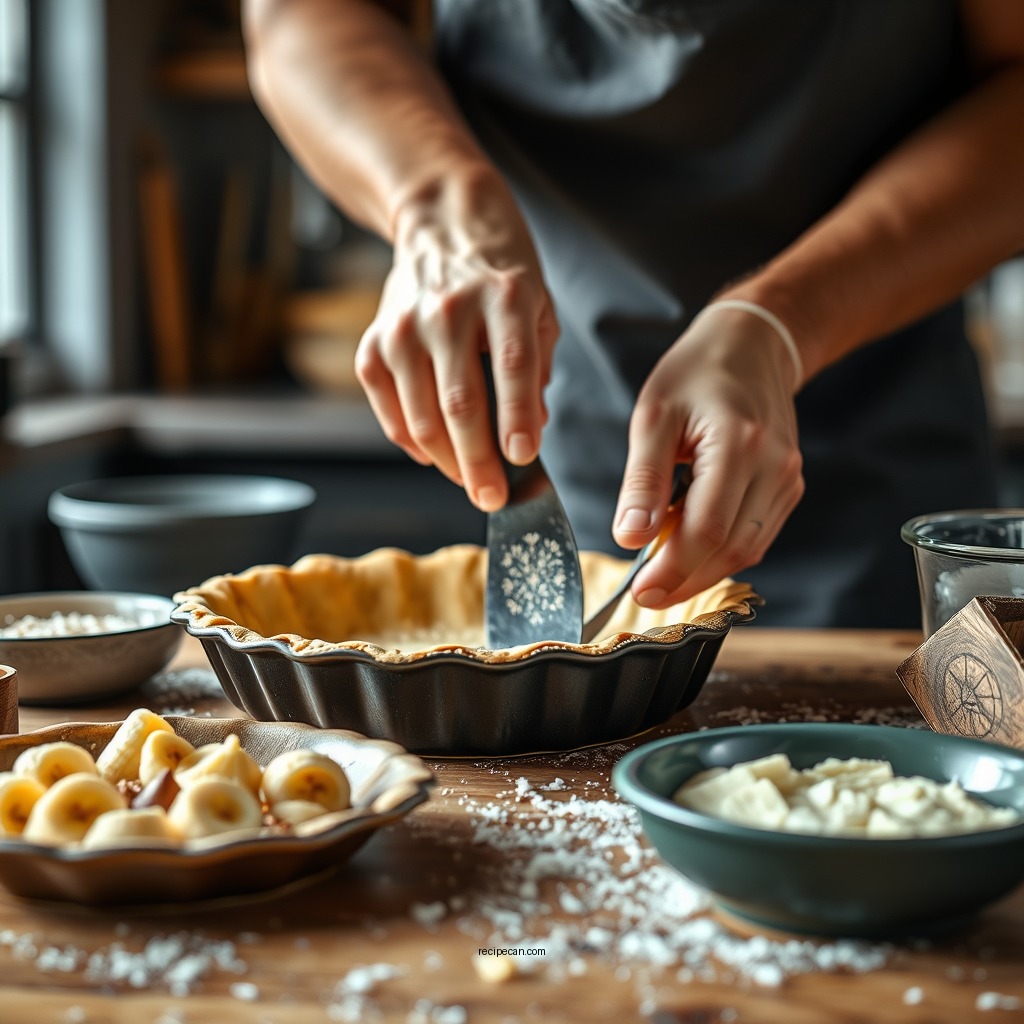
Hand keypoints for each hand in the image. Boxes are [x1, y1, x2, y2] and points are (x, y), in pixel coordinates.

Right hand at [354, 173, 558, 510]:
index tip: (524, 458)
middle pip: (460, 402)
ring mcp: (404, 327)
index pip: (512, 365)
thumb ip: (536, 370)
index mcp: (504, 296)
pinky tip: (435, 455)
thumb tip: (527, 434)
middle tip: (494, 498)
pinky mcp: (374, 343)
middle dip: (479, 461)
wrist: (441, 224)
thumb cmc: (500, 274)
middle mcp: (450, 310)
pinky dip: (413, 443)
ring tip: (472, 483)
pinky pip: (390, 411)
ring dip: (448, 462)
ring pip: (422, 416)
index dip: (516, 416)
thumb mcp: (538, 308)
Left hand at [613, 304, 805, 605]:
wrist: (752, 345)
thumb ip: (642, 480)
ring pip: (749, 550)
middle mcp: (774, 466)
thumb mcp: (653, 416)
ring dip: (704, 571)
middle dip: (686, 580)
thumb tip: (629, 537)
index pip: (707, 529)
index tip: (639, 591)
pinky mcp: (788, 486)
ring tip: (662, 575)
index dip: (673, 569)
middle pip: (732, 549)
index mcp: (739, 444)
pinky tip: (690, 549)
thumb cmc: (696, 373)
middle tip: (646, 595)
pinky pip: (758, 536)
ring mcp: (787, 478)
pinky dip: (723, 553)